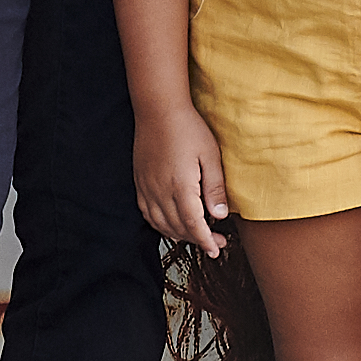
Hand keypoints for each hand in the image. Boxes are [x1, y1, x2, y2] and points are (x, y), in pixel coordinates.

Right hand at [133, 99, 230, 254]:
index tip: (216, 250)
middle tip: (216, 242)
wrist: (158, 110)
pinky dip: (161, 225)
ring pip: (161, 224)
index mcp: (180, 186)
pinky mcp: (140, 183)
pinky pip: (148, 214)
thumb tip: (220, 216)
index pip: (193, 224)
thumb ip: (214, 188)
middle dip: (197, 240)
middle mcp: (160, 191)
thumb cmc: (188, 128)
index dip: (205, 240)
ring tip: (197, 235)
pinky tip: (172, 224)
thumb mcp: (210, 155)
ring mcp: (147, 188)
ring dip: (180, 235)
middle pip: (178, 228)